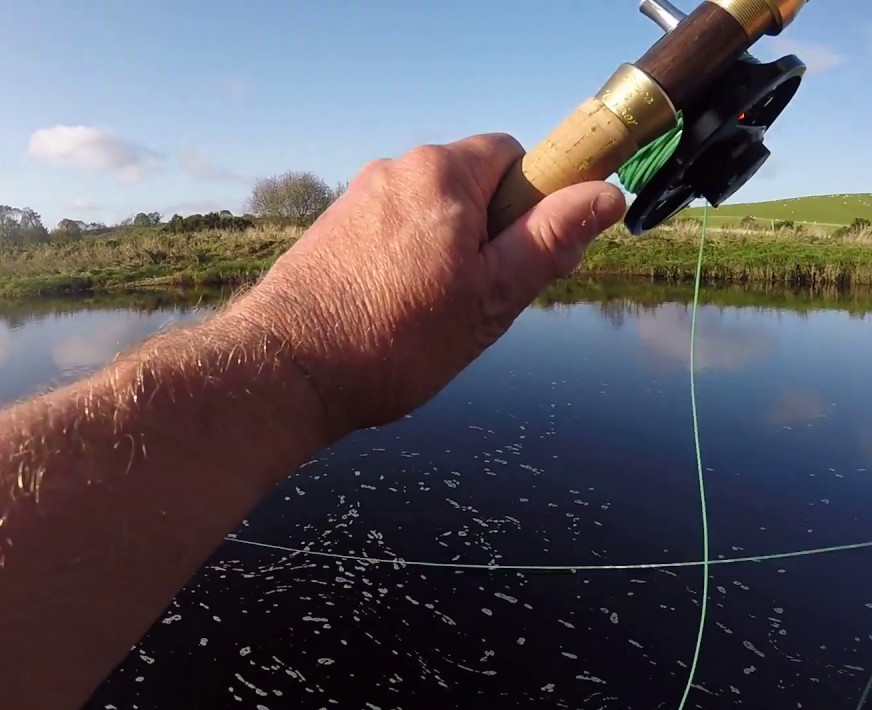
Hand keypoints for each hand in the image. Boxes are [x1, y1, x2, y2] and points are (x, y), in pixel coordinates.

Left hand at [230, 133, 625, 439]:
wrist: (287, 371)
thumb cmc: (392, 339)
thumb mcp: (492, 296)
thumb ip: (550, 239)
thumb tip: (605, 193)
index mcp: (441, 174)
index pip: (514, 155)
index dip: (534, 203)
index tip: (527, 256)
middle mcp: (394, 171)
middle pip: (470, 185)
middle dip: (487, 235)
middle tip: (478, 300)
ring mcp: (357, 198)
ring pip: (429, 215)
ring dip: (445, 254)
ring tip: (428, 315)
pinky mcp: (331, 229)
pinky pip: (390, 232)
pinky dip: (404, 263)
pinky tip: (393, 313)